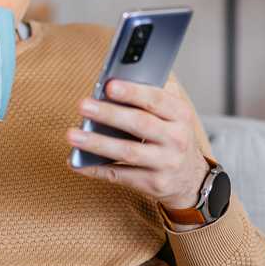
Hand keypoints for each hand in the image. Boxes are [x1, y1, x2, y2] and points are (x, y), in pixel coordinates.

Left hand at [67, 78, 209, 211]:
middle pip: (140, 124)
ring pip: (127, 152)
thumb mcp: (174, 115)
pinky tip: (77, 162)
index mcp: (180, 115)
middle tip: (83, 105)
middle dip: (109, 114)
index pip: (156, 100)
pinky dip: (96, 169)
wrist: (191, 179)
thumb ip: (153, 96)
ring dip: (97, 143)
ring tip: (73, 134)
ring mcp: (166, 163)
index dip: (132, 92)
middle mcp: (176, 139)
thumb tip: (116, 81)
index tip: (109, 86)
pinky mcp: (154, 184)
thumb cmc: (172, 137)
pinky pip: (120, 176)